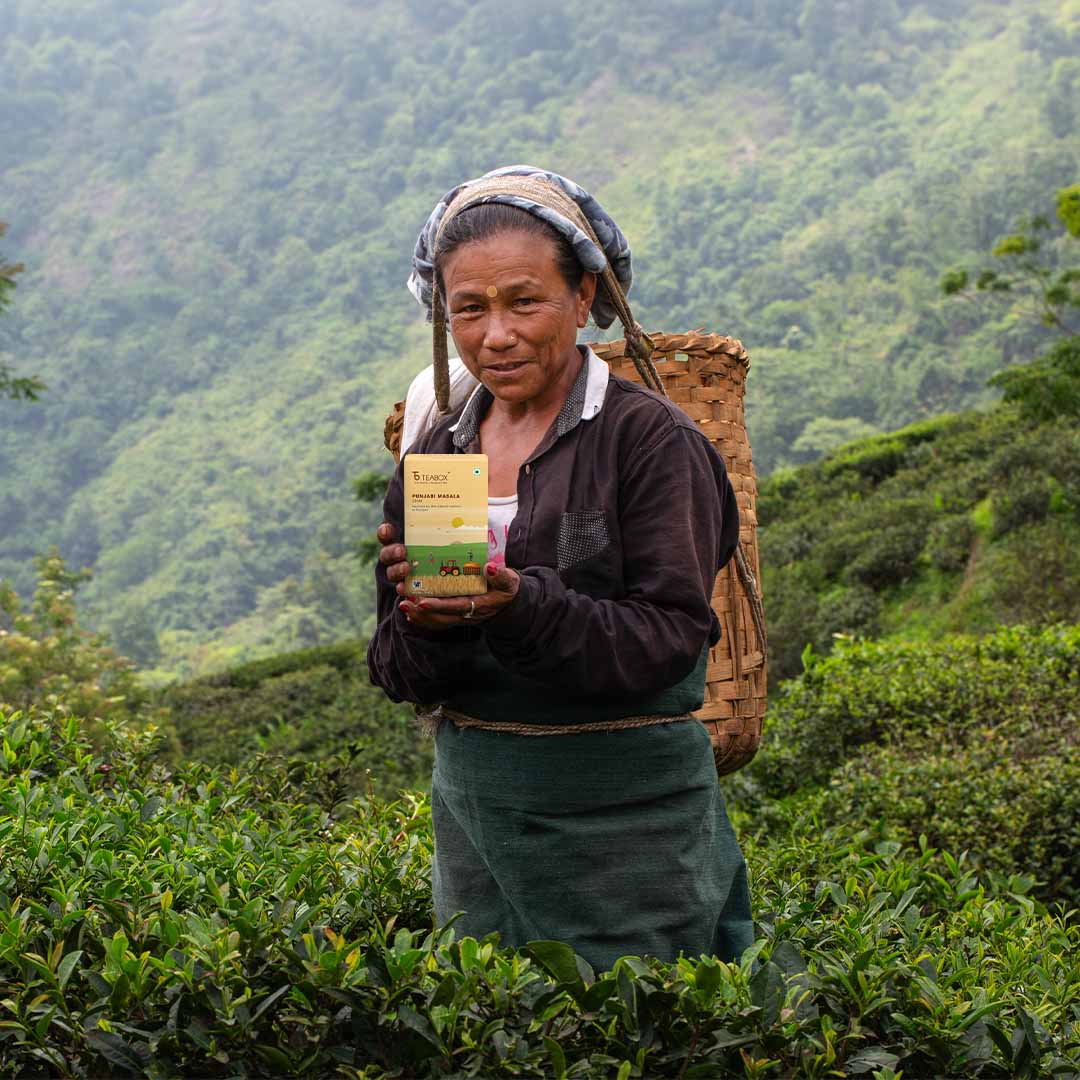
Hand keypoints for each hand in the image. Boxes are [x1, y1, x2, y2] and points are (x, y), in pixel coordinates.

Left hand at [377, 522, 519, 629]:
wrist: (508, 603)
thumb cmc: (506, 588)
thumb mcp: (509, 581)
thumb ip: (501, 575)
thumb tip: (489, 566)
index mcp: (479, 605)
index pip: (456, 607)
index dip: (439, 606)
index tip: (422, 602)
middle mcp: (467, 614)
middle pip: (442, 617)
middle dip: (422, 612)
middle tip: (404, 601)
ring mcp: (460, 617)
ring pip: (437, 621)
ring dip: (418, 615)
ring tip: (402, 603)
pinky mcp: (455, 615)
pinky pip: (436, 620)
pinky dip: (422, 617)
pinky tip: (409, 609)